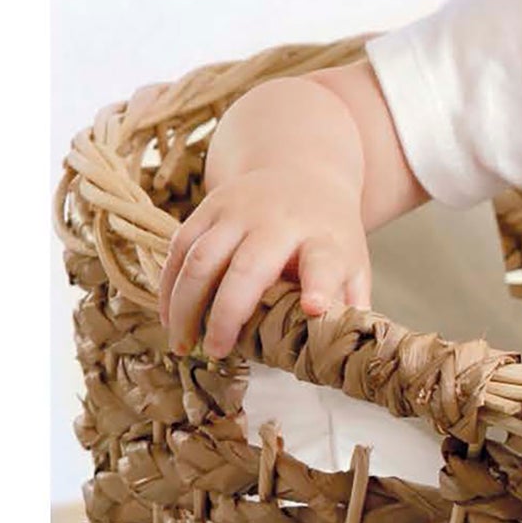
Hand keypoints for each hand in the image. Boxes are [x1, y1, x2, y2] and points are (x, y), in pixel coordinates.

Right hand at [156, 167, 372, 356]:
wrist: (304, 171)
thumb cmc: (328, 235)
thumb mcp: (352, 263)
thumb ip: (350, 305)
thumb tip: (343, 350)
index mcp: (323, 239)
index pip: (324, 262)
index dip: (319, 286)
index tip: (314, 309)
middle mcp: (279, 222)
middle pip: (248, 267)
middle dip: (227, 314)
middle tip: (217, 351)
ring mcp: (239, 210)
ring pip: (201, 258)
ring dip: (185, 305)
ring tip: (183, 344)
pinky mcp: (210, 206)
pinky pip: (180, 246)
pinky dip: (169, 285)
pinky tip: (168, 316)